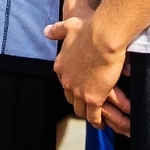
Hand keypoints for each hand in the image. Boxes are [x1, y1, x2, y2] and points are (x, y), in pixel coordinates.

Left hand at [45, 11, 129, 132]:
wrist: (103, 37)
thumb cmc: (89, 30)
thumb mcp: (69, 27)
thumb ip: (57, 30)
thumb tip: (46, 31)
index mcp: (61, 66)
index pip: (64, 81)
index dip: (72, 84)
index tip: (79, 86)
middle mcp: (66, 81)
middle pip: (70, 97)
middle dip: (78, 101)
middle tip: (86, 103)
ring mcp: (79, 91)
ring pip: (80, 109)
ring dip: (86, 113)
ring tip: (93, 117)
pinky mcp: (93, 98)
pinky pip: (93, 115)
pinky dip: (97, 120)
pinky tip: (101, 123)